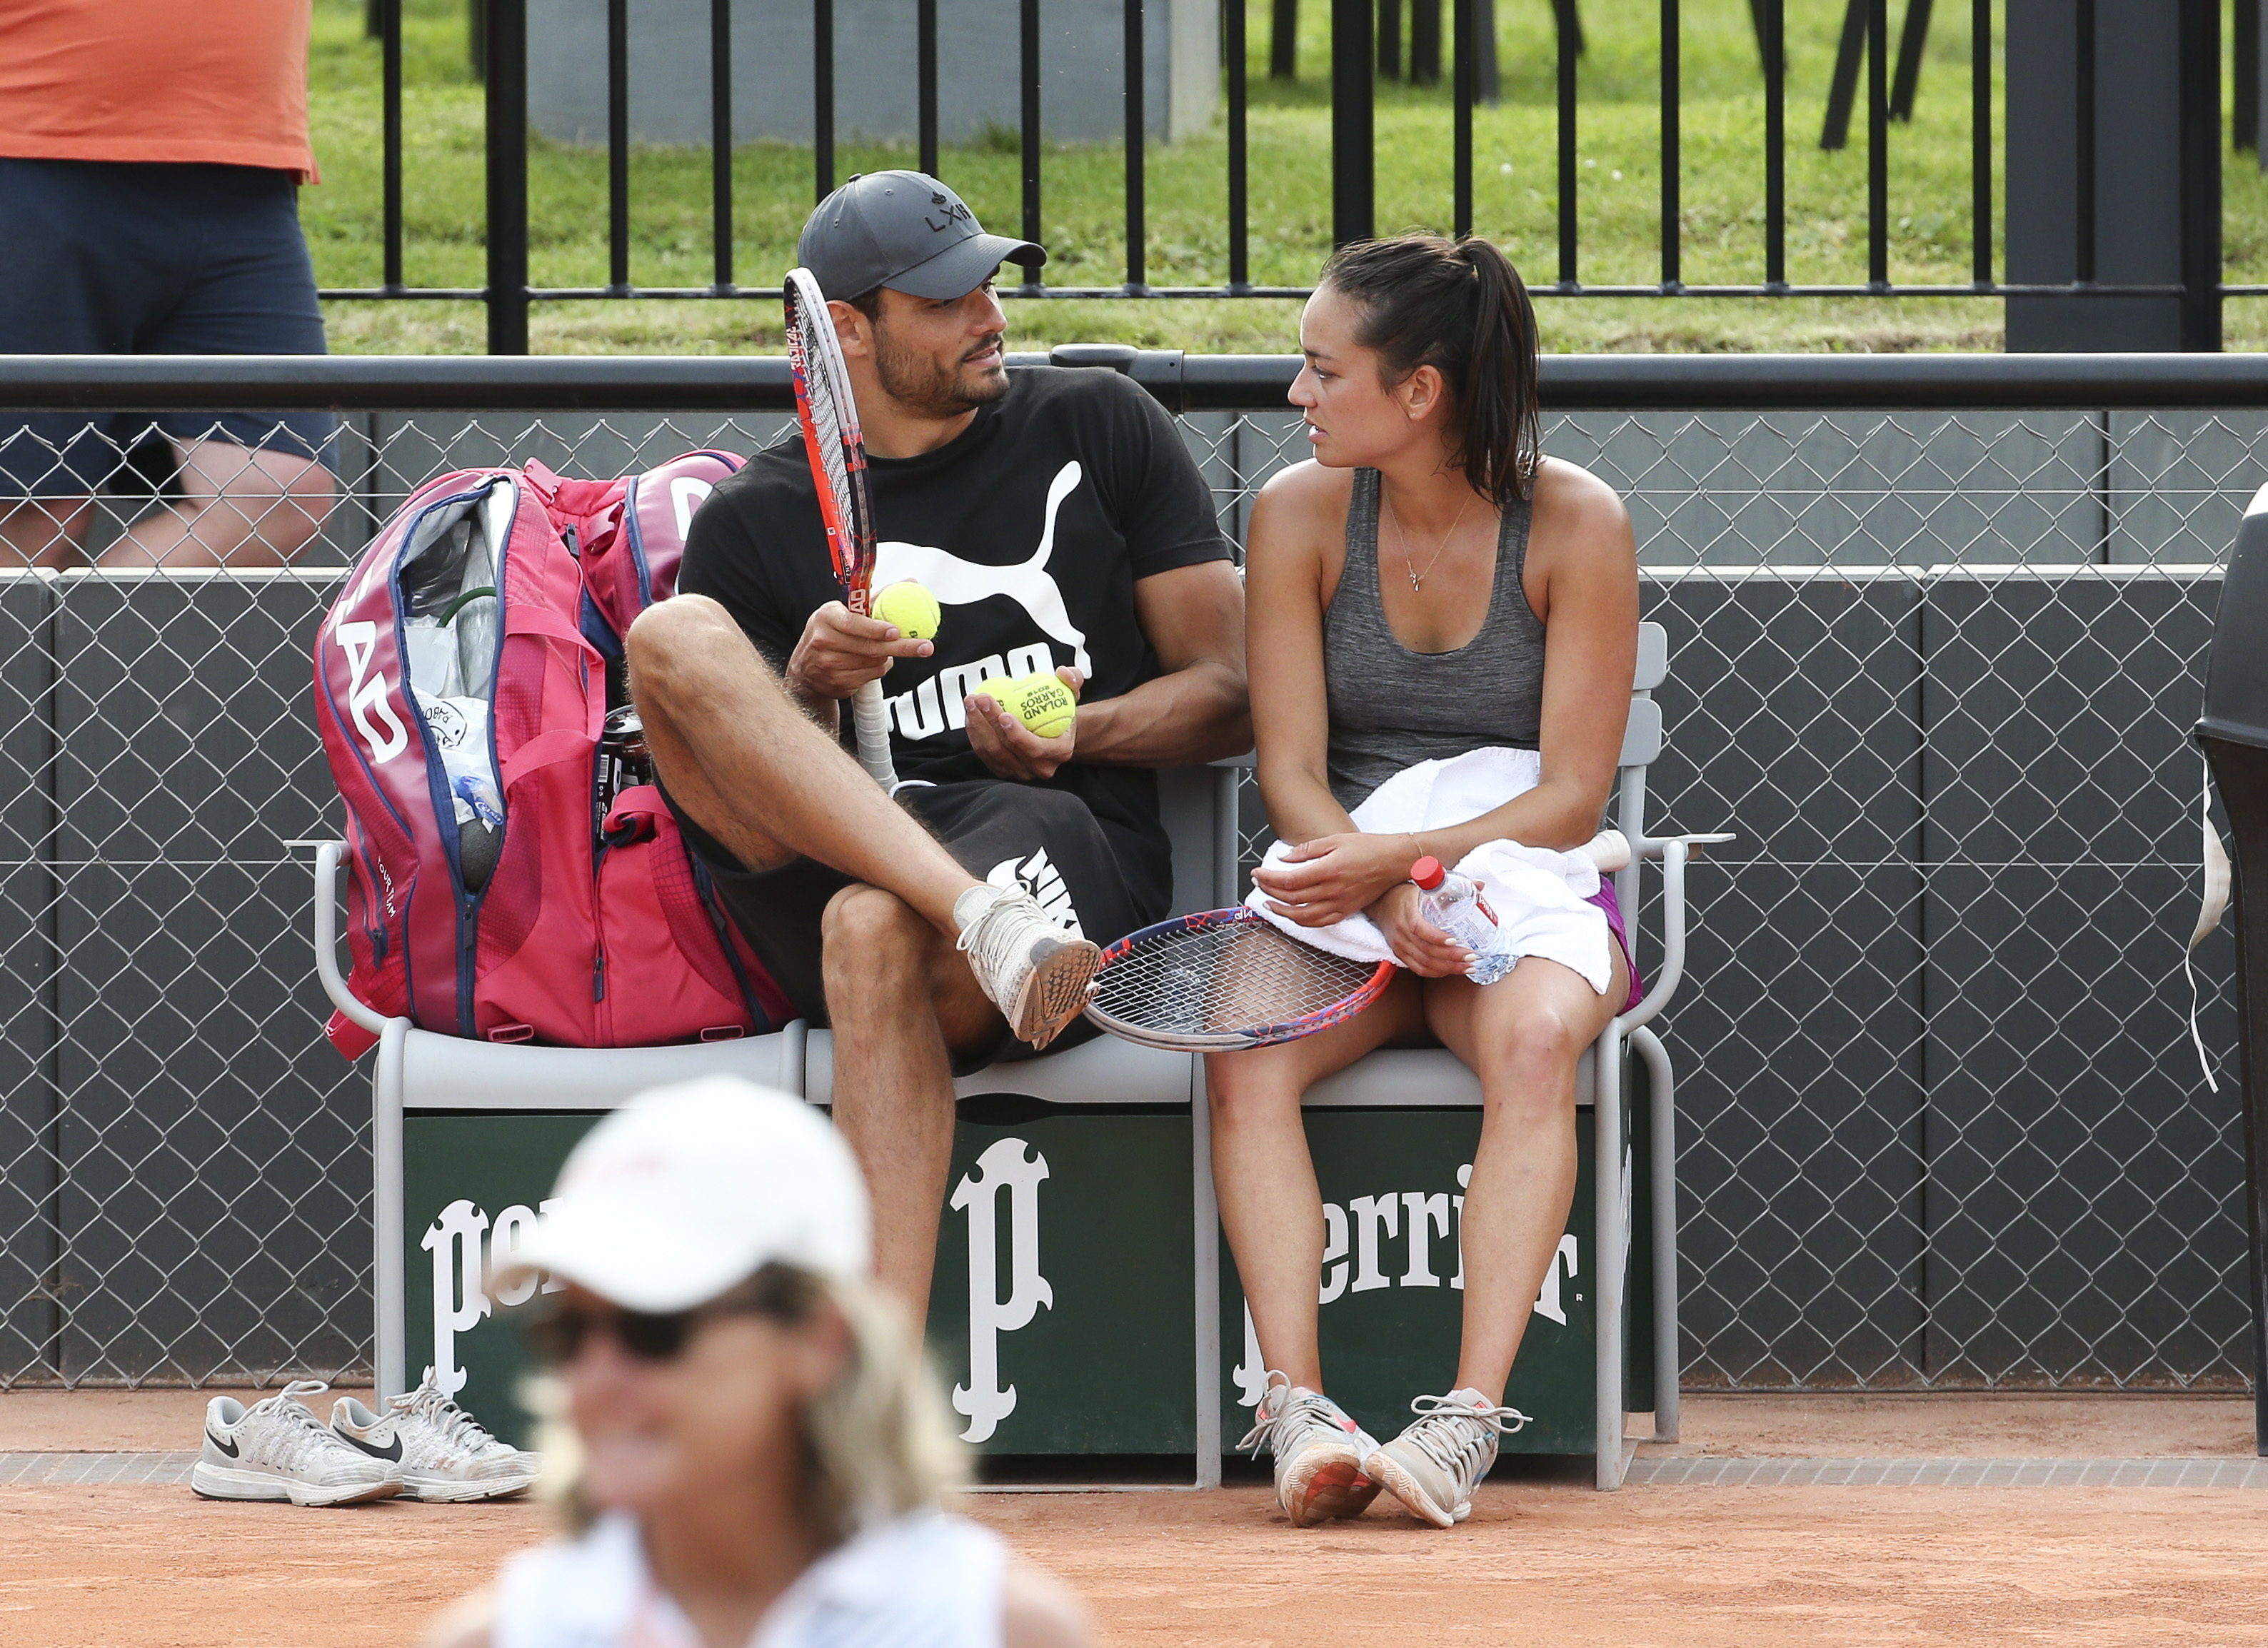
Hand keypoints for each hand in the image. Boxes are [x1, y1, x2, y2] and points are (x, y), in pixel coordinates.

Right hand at [786, 600, 931, 699]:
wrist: (805, 669)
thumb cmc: (830, 634)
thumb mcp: (844, 613)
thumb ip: (875, 600)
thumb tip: (910, 583)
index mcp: (826, 617)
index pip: (853, 623)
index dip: (875, 629)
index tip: (896, 631)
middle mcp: (824, 640)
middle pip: (869, 647)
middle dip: (901, 647)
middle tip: (925, 646)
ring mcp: (829, 665)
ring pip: (874, 662)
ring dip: (886, 657)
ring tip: (883, 650)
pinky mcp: (837, 683)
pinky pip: (870, 676)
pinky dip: (878, 669)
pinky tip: (871, 663)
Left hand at [965, 667, 1080, 780]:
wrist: (1055, 734)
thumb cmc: (1063, 713)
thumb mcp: (1072, 694)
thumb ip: (1073, 680)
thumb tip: (1063, 672)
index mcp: (1059, 752)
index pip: (1035, 749)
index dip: (1017, 734)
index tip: (1004, 714)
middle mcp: (1040, 768)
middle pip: (1008, 749)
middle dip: (990, 722)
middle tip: (981, 698)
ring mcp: (1020, 773)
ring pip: (992, 752)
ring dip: (977, 726)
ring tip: (971, 702)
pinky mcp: (1003, 771)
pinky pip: (984, 754)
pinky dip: (975, 734)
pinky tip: (971, 714)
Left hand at [1250, 831, 1422, 927]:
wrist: (1394, 861)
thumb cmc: (1367, 847)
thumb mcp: (1334, 840)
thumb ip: (1307, 850)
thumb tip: (1284, 859)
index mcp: (1328, 870)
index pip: (1289, 880)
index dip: (1269, 879)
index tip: (1258, 874)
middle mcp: (1333, 891)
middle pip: (1292, 898)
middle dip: (1270, 891)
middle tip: (1258, 884)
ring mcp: (1340, 904)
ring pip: (1303, 916)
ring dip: (1282, 911)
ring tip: (1270, 903)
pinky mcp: (1347, 911)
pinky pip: (1320, 923)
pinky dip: (1303, 921)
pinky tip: (1294, 915)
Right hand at [1368, 883, 1472, 976]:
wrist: (1380, 904)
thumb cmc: (1405, 894)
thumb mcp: (1425, 886)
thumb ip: (1453, 886)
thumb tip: (1481, 885)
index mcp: (1406, 911)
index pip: (1419, 928)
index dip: (1436, 937)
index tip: (1455, 940)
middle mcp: (1401, 931)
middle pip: (1426, 950)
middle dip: (1451, 956)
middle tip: (1471, 956)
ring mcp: (1399, 945)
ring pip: (1423, 963)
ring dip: (1448, 968)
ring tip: (1468, 967)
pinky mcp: (1400, 954)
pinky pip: (1418, 969)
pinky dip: (1436, 972)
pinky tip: (1451, 970)